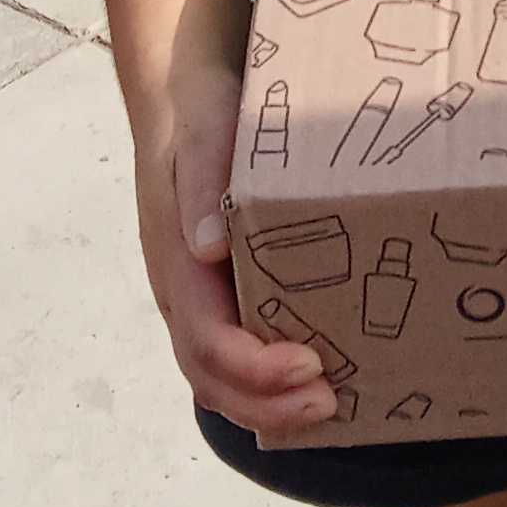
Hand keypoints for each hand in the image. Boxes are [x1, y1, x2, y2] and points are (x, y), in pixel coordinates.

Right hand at [133, 62, 337, 437]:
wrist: (183, 96)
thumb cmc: (200, 114)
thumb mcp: (203, 130)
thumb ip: (203, 179)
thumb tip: (207, 245)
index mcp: (176, 262)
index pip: (207, 340)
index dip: (254, 367)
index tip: (311, 364)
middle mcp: (182, 293)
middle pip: (211, 377)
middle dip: (267, 405)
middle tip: (331, 405)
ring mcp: (196, 298)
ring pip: (219, 379)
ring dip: (269, 406)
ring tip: (330, 409)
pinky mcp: (219, 293)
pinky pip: (235, 356)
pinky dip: (269, 386)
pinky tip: (316, 383)